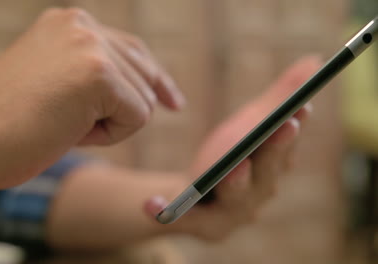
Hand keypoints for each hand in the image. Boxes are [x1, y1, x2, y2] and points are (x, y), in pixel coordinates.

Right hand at [0, 8, 183, 189]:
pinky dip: (110, 136)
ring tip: (61, 124)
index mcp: (71, 24)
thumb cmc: (8, 123)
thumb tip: (151, 92)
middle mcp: (83, 25)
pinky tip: (69, 130)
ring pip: (143, 101)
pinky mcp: (98, 73)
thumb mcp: (56, 83)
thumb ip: (97, 74)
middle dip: (117, 112)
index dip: (155, 79)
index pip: (133, 50)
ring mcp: (91, 46)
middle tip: (66, 122)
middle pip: (144, 77)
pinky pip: (138, 117)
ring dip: (109, 125)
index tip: (172, 101)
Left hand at [144, 56, 321, 240]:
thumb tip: (313, 60)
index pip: (287, 150)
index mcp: (272, 170)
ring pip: (236, 198)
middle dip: (276, 151)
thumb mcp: (250, 122)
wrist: (195, 195)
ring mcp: (229, 212)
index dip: (294, 130)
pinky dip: (167, 211)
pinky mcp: (199, 223)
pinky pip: (182, 218)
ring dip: (237, 182)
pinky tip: (149, 204)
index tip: (302, 108)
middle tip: (282, 126)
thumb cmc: (229, 155)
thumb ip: (279, 97)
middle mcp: (257, 194)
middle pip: (268, 174)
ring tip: (235, 166)